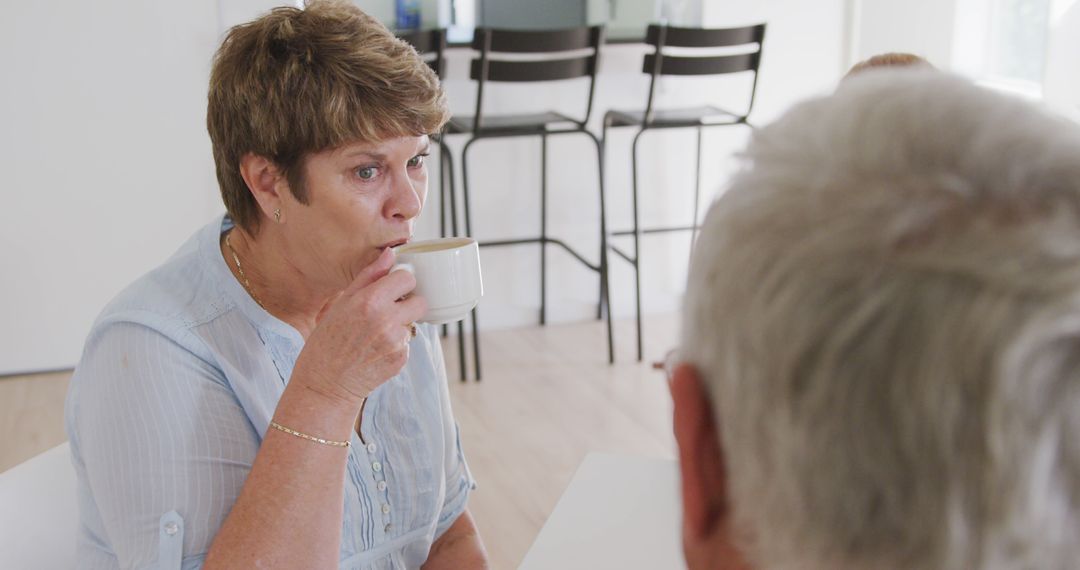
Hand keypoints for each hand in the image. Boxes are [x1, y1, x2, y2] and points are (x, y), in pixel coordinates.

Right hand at [292, 248, 426, 408]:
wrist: (325, 383)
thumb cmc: (328, 339)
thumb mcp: (341, 302)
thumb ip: (369, 276)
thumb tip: (391, 253)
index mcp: (370, 301)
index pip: (407, 278)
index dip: (401, 283)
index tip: (393, 289)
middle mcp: (386, 320)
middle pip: (420, 301)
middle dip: (408, 304)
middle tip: (388, 312)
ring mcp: (396, 342)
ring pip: (413, 323)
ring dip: (401, 326)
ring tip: (375, 335)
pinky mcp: (401, 359)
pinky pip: (408, 343)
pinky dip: (397, 345)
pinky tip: (376, 350)